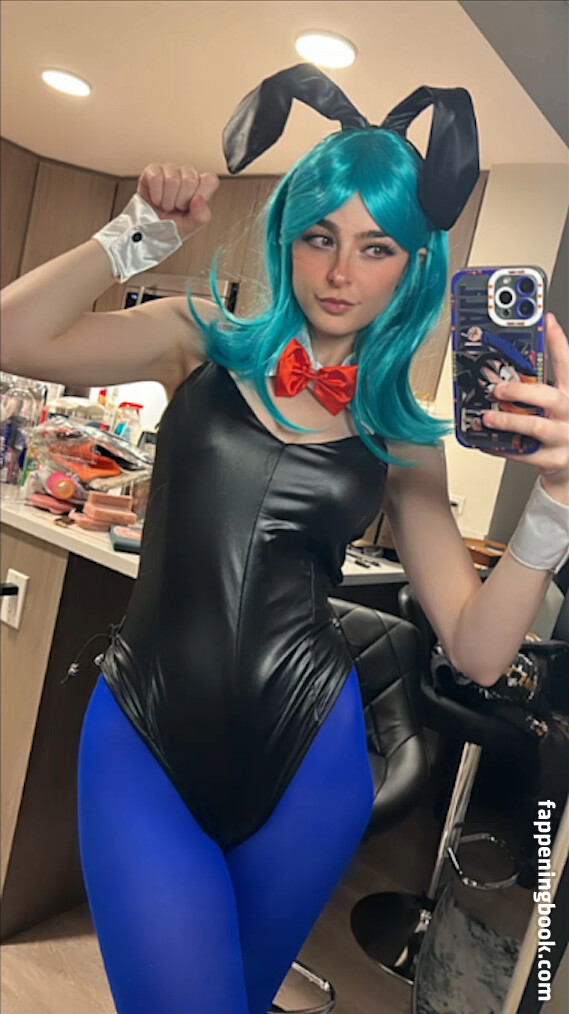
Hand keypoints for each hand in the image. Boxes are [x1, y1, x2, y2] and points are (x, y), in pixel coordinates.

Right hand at [136, 163, 218, 240]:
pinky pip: (156, 177)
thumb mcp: (191, 226)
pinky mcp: (153, 170)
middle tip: (176, 208)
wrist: (152, 230)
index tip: (192, 206)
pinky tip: (156, 199)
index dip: (201, 195)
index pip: (211, 180)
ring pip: (172, 179)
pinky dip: (156, 194)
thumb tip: (199, 199)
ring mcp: (170, 170)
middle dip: (180, 201)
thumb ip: (201, 215)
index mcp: (201, 185)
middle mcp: (187, 174)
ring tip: (166, 205)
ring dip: (167, 200)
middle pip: (190, 180)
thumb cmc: (173, 225)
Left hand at [482, 313, 568, 503]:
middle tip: (497, 388)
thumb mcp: (557, 404)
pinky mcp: (553, 459)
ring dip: (508, 420)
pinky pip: (524, 454)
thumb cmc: (560, 431)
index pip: (566, 365)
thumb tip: (508, 370)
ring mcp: (563, 437)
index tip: (546, 321)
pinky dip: (502, 447)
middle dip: (520, 390)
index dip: (557, 341)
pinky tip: (487, 442)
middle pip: (549, 396)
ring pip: (535, 426)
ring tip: (487, 417)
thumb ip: (538, 387)